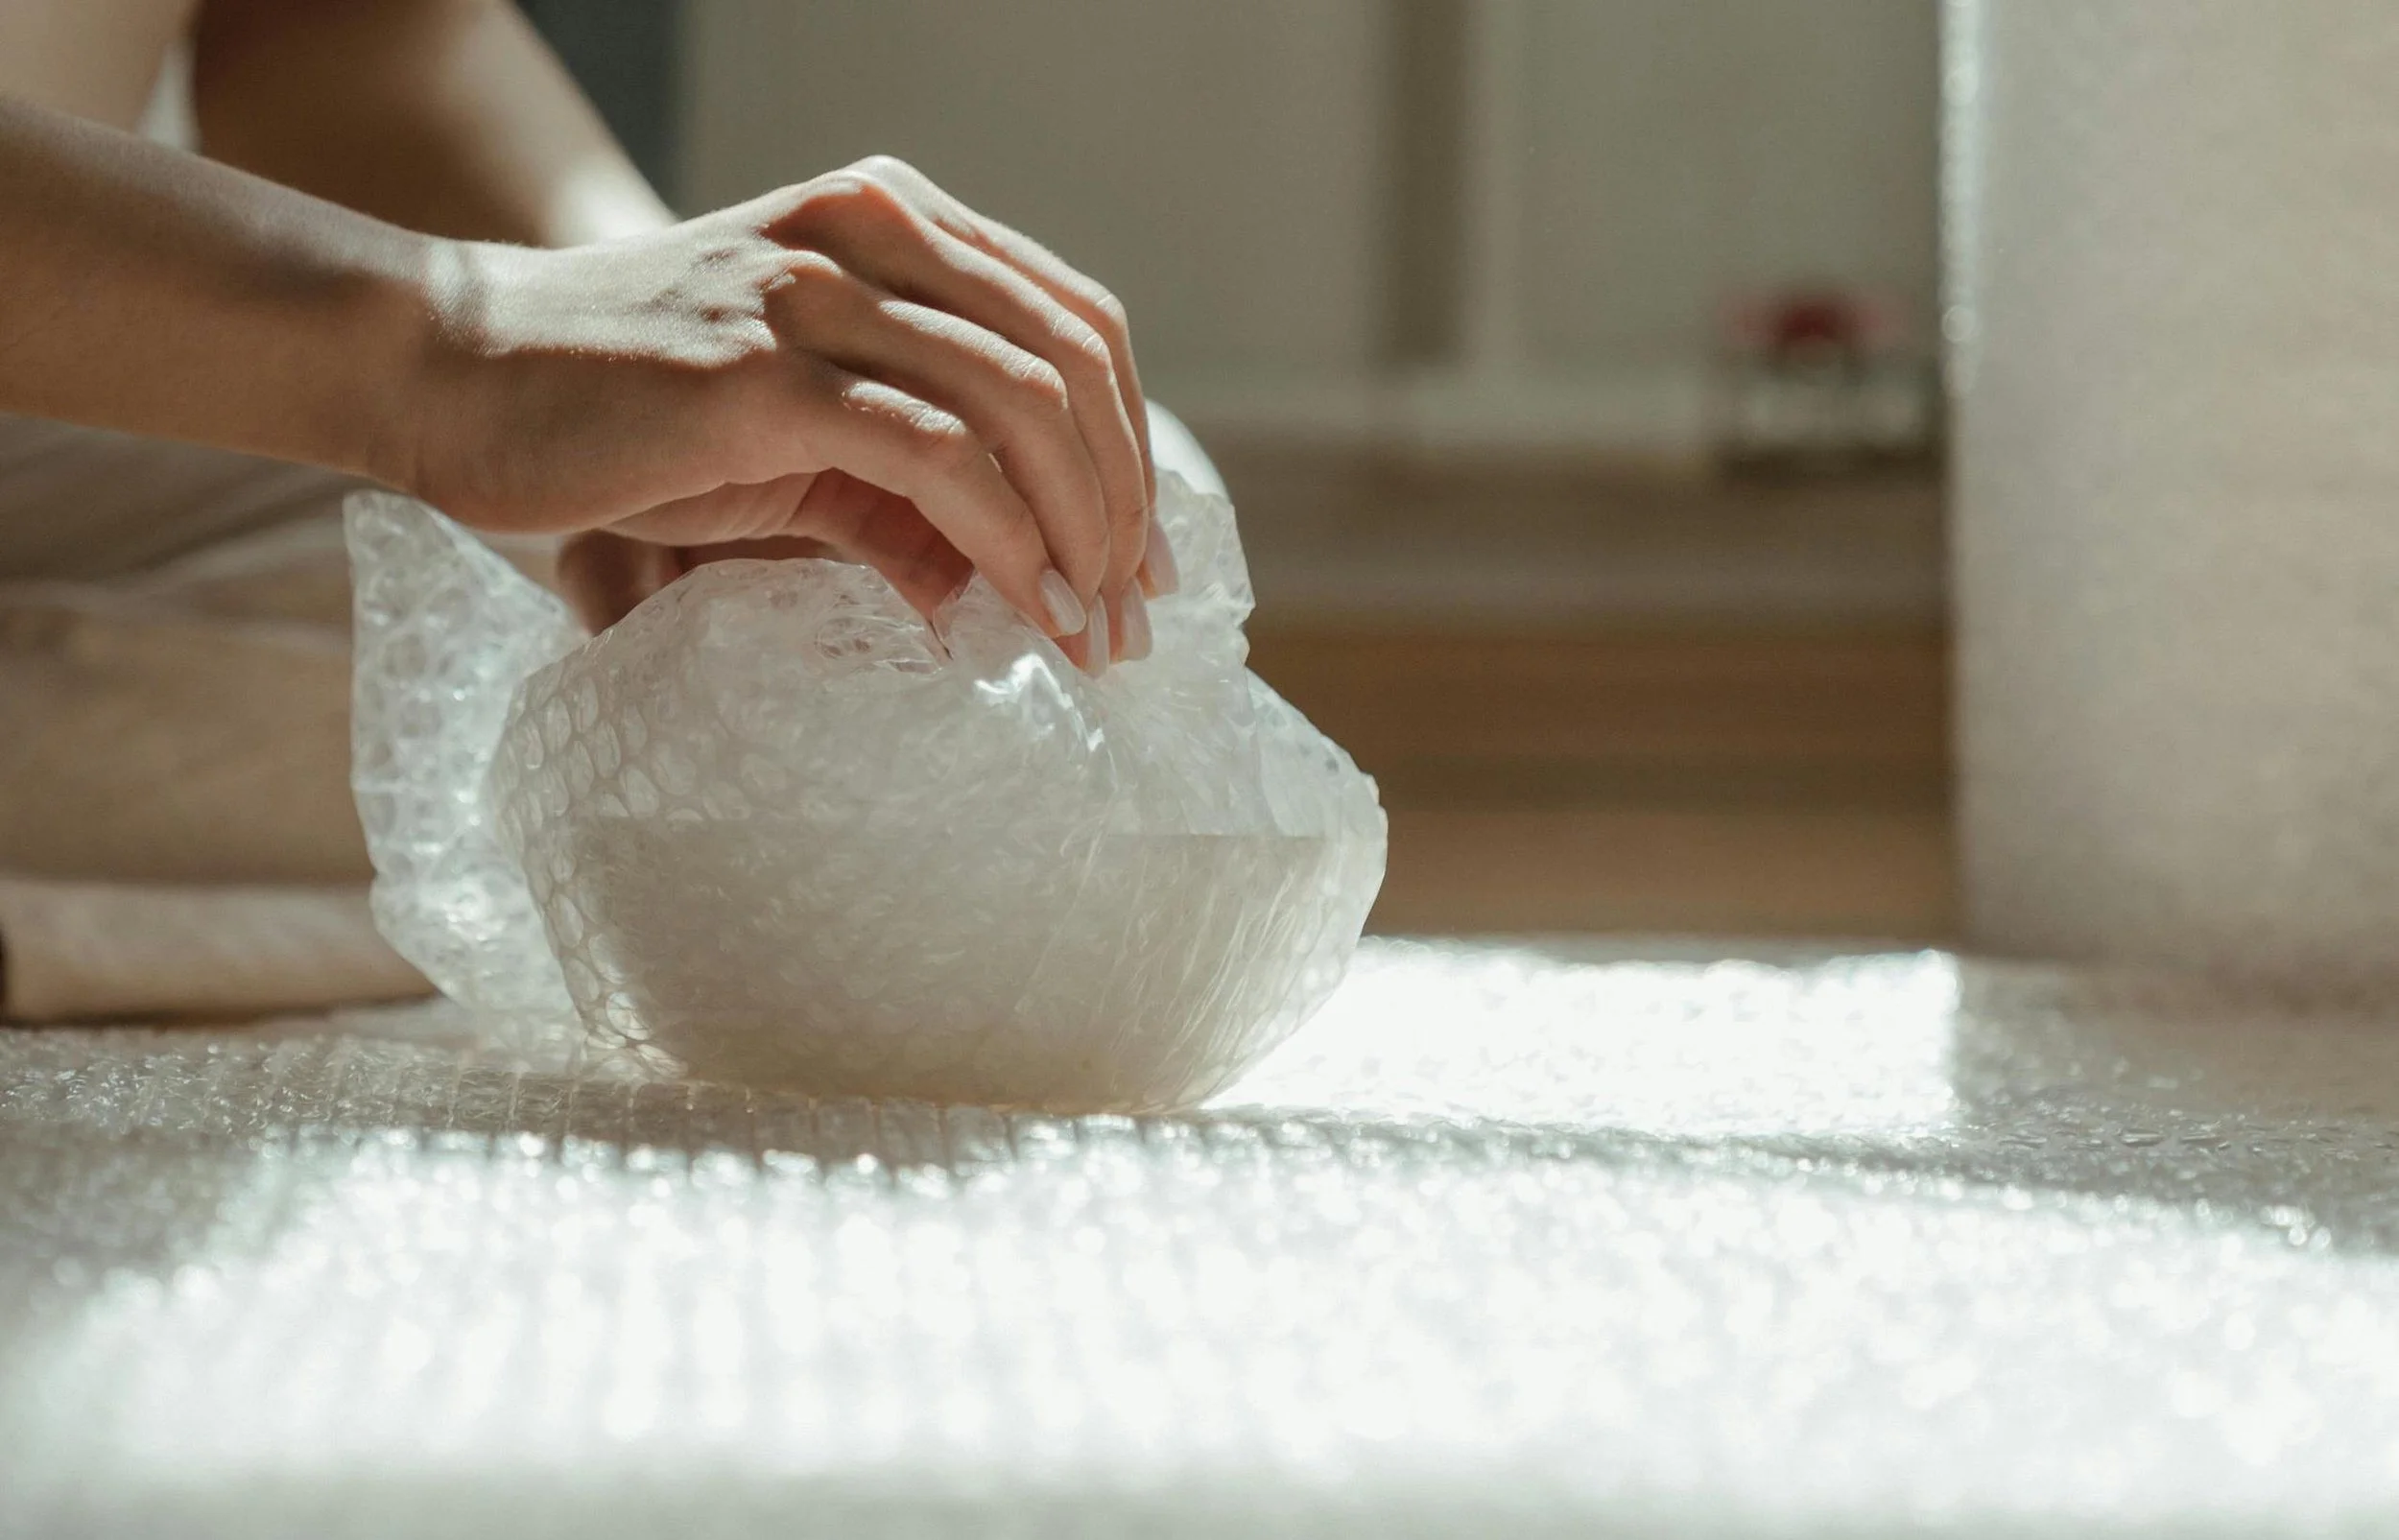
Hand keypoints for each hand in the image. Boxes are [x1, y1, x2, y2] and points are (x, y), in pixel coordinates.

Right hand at [403, 156, 1171, 667]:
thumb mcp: (790, 430)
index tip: (1141, 560)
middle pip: (1074, 361)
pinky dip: (1010, 543)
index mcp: (890, 220)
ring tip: (1095, 636)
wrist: (449, 375)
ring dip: (1084, 535)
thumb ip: (899, 488)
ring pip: (1025, 403)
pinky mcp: (766, 371)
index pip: (1075, 322)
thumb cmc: (618, 407)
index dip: (1130, 446)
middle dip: (1125, 503)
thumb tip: (995, 590)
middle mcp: (869, 228)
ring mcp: (816, 291)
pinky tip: (1029, 611)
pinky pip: (938, 455)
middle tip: (1135, 619)